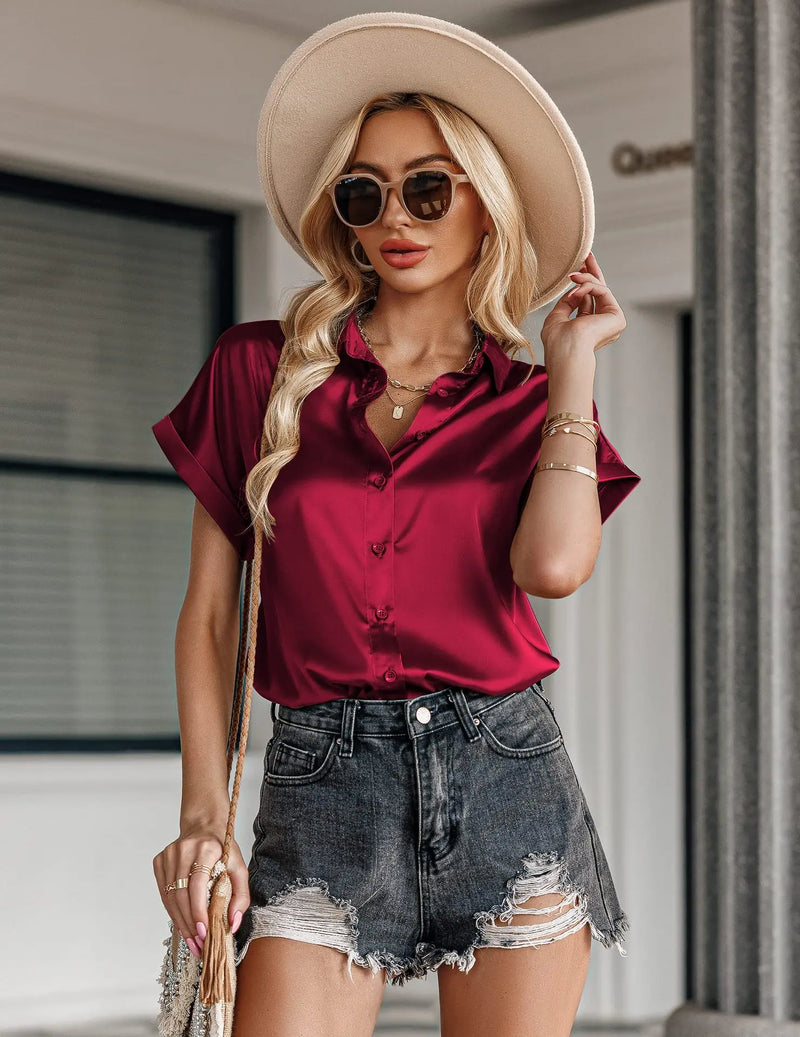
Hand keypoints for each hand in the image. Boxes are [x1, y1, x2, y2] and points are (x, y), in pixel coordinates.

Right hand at [153, 826, 250, 957]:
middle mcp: (183, 850)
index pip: (197, 884)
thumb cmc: (222, 849)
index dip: (198, 911)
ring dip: (181, 923)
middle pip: (181, 895)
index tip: (204, 932)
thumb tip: (233, 924)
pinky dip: (173, 912)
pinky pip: (163, 894)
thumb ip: (241, 895)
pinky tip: (183, 925)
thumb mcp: (239, 867)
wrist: (203, 827)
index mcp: (205, 848)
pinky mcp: (159, 862)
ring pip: (169, 897)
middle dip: (190, 924)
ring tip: (192, 941)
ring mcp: (168, 855)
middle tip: (199, 944)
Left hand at [540, 251, 626, 358]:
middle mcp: (602, 324)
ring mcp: (611, 321)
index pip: (588, 300)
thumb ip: (566, 304)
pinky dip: (588, 286)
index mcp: (588, 327)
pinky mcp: (616, 317)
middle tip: (586, 253)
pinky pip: (603, 291)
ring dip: (584, 279)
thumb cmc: (557, 342)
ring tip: (572, 276)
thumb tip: (572, 290)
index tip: (577, 268)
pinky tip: (575, 289)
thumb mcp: (557, 317)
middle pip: (599, 291)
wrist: (566, 351)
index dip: (583, 282)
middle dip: (591, 271)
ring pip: (599, 289)